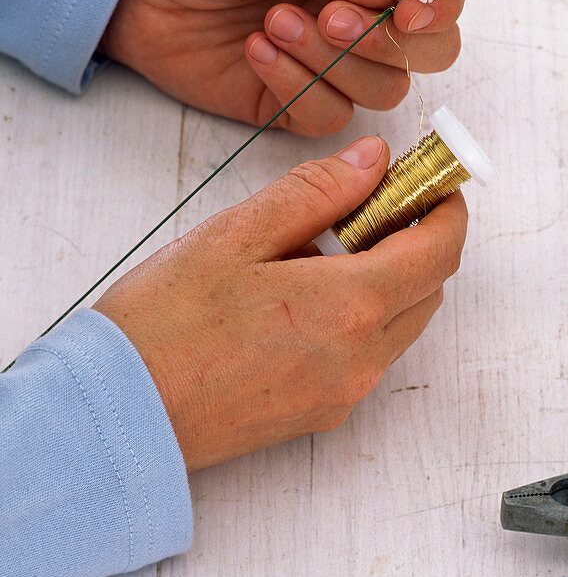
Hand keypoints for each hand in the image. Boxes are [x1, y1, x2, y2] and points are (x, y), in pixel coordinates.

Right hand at [94, 136, 466, 470]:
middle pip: (429, 286)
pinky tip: (302, 298)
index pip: (440, 249)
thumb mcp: (237, 235)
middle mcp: (362, 357)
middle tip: (368, 205)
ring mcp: (345, 391)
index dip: (445, 207)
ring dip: (388, 278)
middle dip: (415, 238)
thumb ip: (318, 192)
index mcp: (350, 305)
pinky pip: (369, 354)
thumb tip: (375, 160)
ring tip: (322, 250)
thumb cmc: (162, 325)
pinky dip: (361, 316)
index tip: (430, 182)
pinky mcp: (322, 413)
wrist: (112, 416)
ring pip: (401, 321)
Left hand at [100, 0, 465, 135]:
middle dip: (388, 42)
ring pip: (385, 90)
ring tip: (271, 22)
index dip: (441, 4)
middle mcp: (366, 14)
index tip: (409, 10)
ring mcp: (338, 63)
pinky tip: (255, 53)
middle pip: (433, 51)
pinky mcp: (301, 102)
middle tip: (331, 18)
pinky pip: (330, 116)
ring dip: (331, 61)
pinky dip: (296, 88)